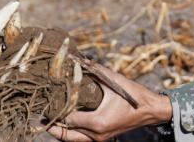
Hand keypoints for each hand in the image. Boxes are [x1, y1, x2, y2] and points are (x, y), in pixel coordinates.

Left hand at [47, 63, 171, 140]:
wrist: (151, 110)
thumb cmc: (134, 95)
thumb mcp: (114, 81)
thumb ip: (96, 71)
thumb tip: (80, 60)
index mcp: (97, 122)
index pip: (68, 119)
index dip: (56, 110)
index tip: (48, 99)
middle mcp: (97, 134)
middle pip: (67, 136)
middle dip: (53, 127)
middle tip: (42, 117)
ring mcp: (100, 139)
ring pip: (73, 140)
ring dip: (62, 132)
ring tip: (51, 121)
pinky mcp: (104, 138)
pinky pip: (82, 139)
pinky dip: (72, 133)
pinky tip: (67, 124)